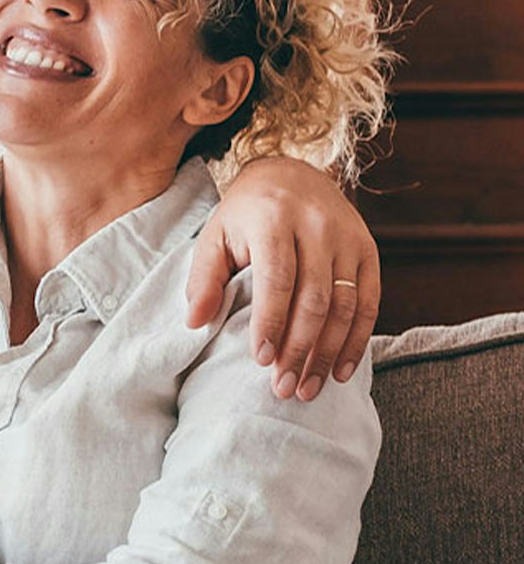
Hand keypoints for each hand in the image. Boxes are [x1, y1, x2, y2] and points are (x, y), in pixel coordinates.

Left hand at [186, 156, 379, 400]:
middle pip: (315, 298)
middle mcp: (318, 227)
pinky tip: (341, 371)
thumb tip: (194, 323)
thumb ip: (203, 278)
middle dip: (300, 348)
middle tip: (284, 388)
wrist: (290, 174)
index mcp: (274, 221)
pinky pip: (369, 301)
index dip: (271, 323)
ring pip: (345, 305)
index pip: (277, 280)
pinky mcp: (368, 250)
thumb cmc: (244, 216)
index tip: (261, 360)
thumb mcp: (214, 237)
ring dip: (328, 353)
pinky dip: (357, 339)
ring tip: (307, 388)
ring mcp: (348, 238)